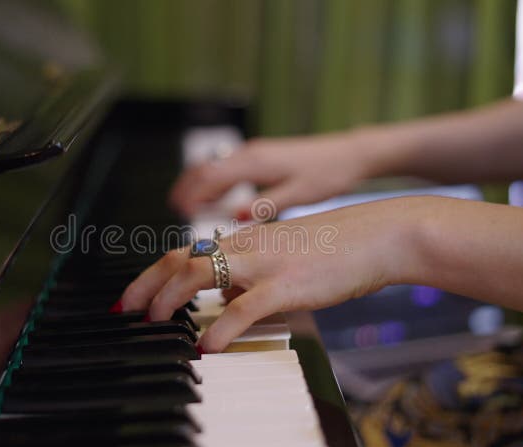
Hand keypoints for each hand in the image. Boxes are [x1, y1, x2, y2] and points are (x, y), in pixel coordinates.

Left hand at [120, 197, 422, 352]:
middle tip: (126, 310)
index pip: (186, 253)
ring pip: (203, 274)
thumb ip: (253, 278)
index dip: (153, 275)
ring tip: (154, 323)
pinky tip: (208, 346)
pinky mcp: (290, 283)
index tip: (131, 297)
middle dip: (147, 286)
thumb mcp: (285, 258)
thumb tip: (229, 302)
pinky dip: (222, 327)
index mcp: (246, 241)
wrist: (380, 235)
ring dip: (171, 300)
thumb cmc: (337, 248)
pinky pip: (246, 307)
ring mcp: (267, 263)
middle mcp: (248, 247)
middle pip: (182, 260)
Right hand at [169, 131, 379, 217]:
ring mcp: (254, 153)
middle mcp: (250, 153)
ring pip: (213, 166)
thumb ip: (265, 206)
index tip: (179, 214)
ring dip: (197, 185)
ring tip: (184, 208)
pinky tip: (214, 200)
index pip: (210, 176)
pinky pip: (226, 168)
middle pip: (204, 168)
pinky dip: (213, 183)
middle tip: (172, 212)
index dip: (191, 195)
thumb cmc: (329, 173)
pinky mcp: (260, 157)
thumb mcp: (299, 194)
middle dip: (185, 188)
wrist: (350, 154)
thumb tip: (234, 217)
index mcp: (255, 162)